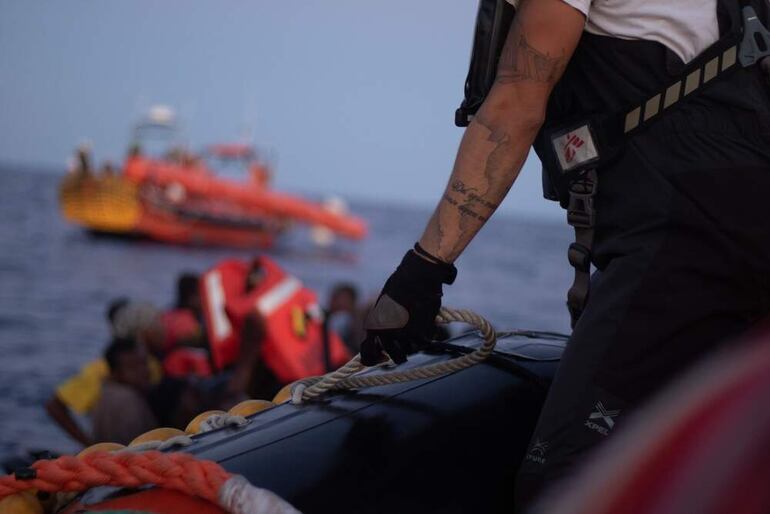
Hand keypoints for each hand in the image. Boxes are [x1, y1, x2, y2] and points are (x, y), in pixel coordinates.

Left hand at [360, 244, 455, 364]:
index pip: (368, 354)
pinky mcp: (421, 334)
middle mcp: (386, 334)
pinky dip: (428, 334)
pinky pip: (425, 343)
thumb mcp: (383, 305)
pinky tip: (428, 322)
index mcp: (374, 326)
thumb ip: (382, 323)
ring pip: (412, 350)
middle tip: (406, 346)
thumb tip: (383, 341)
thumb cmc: (400, 285)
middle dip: (401, 353)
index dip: (374, 360)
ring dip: (415, 343)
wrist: (418, 275)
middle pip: (394, 356)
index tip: (381, 360)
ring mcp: (404, 336)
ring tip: (418, 328)